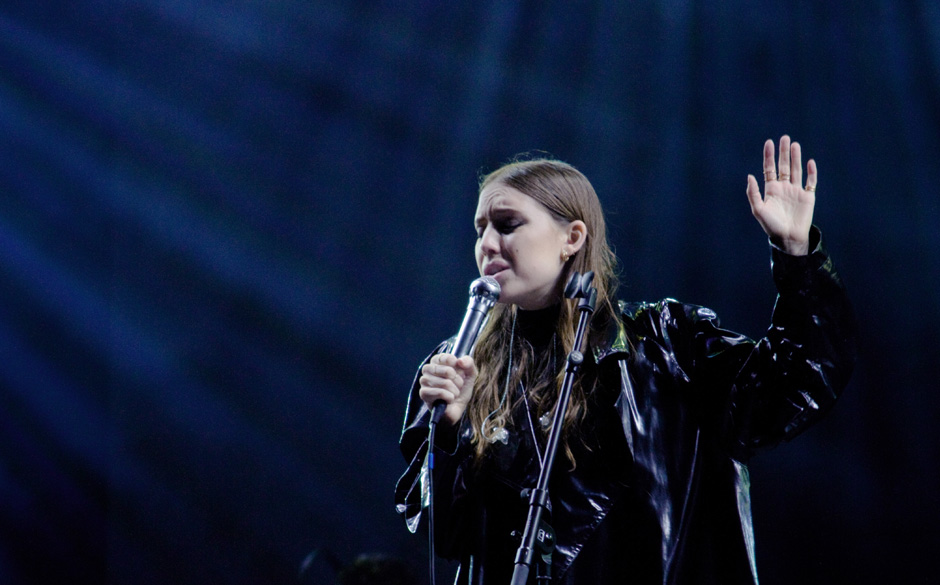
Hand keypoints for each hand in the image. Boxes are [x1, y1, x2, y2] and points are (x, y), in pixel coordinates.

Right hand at [419, 353, 476, 425]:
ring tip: (454, 393)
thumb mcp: (469, 374)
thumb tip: (460, 361)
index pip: (447, 358)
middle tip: (458, 386)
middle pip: (448, 371)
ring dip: (455, 391)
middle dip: (458, 381)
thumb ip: (468, 363)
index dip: (457, 367)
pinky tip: (449, 399)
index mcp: (437, 361)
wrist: (456, 408)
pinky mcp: (423, 393)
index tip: (460, 372)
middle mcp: (428, 369)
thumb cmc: (460, 389)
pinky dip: (450, 397)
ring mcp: (424, 381)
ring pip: (445, 383)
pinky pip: (441, 393)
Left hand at [746, 135, 816, 254]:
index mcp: (771, 189)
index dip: (769, 156)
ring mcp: (796, 191)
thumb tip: (749, 175)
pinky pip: (810, 181)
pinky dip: (811, 172)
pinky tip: (810, 162)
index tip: (769, 142)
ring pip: (796, 170)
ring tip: (795, 145)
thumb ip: (753, 193)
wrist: (788, 238)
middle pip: (784, 166)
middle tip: (784, 138)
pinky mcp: (808, 196)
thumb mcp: (758, 209)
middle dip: (783, 152)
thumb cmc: (771, 225)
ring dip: (796, 158)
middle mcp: (783, 187)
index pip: (770, 168)